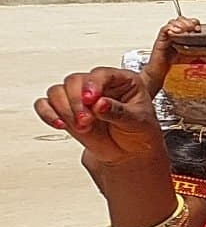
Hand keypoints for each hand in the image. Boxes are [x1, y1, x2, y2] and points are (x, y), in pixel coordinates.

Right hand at [35, 68, 166, 170]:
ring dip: (64, 110)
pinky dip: (48, 114)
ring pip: (58, 91)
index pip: (101, 74)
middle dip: (76, 101)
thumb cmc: (140, 132)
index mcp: (122, 81)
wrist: (131, 151)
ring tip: (82, 126)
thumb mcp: (138, 122)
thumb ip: (118, 112)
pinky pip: (45, 105)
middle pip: (74, 81)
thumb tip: (100, 104)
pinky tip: (60, 124)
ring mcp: (79, 97)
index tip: (91, 100)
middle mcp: (98, 85)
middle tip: (86, 120)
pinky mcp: (66, 110)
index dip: (93, 85)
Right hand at [148, 16, 201, 68]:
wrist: (159, 73)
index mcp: (182, 37)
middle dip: (188, 22)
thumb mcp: (191, 57)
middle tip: (193, 28)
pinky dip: (171, 28)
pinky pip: (164, 29)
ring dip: (181, 24)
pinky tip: (176, 32)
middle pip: (180, 20)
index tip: (199, 28)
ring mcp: (167, 36)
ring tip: (185, 29)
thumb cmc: (173, 66)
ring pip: (173, 22)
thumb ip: (199, 52)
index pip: (188, 23)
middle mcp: (174, 35)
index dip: (194, 22)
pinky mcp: (160, 40)